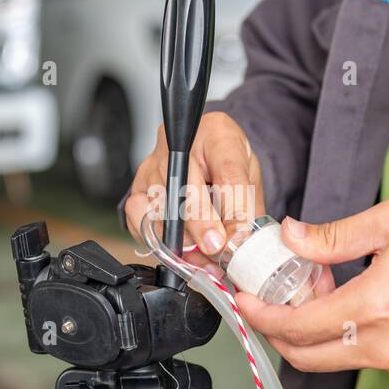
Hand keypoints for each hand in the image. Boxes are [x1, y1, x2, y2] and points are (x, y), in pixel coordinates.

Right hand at [123, 112, 265, 275]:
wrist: (209, 161)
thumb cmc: (229, 165)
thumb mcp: (250, 181)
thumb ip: (246, 209)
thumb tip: (238, 241)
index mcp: (217, 133)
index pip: (226, 169)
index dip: (232, 207)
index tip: (235, 236)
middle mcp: (179, 143)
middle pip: (184, 184)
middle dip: (201, 223)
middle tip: (215, 246)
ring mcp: (153, 163)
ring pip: (160, 203)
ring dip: (181, 237)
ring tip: (202, 255)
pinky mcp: (137, 185)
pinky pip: (137, 216)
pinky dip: (157, 238)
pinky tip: (178, 248)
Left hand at [237, 198, 388, 375]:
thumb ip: (335, 235)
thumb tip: (292, 236)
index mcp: (371, 306)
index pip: (293, 325)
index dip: (259, 314)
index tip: (242, 298)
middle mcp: (378, 344)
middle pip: (302, 356)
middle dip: (273, 331)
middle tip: (265, 300)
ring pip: (327, 361)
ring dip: (305, 335)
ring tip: (310, 294)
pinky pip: (355, 359)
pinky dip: (335, 338)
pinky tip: (342, 304)